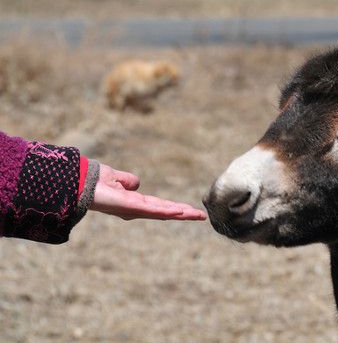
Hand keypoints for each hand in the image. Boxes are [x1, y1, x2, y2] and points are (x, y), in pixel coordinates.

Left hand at [91, 164, 206, 220]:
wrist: (78, 183)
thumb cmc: (93, 181)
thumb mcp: (115, 178)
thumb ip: (127, 181)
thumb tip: (137, 184)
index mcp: (134, 203)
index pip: (160, 206)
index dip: (175, 208)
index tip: (189, 210)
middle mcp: (136, 209)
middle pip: (165, 212)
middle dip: (183, 214)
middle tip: (201, 216)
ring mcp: (134, 209)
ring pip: (163, 212)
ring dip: (181, 214)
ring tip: (197, 215)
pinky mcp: (131, 207)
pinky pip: (152, 210)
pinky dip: (166, 211)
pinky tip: (179, 211)